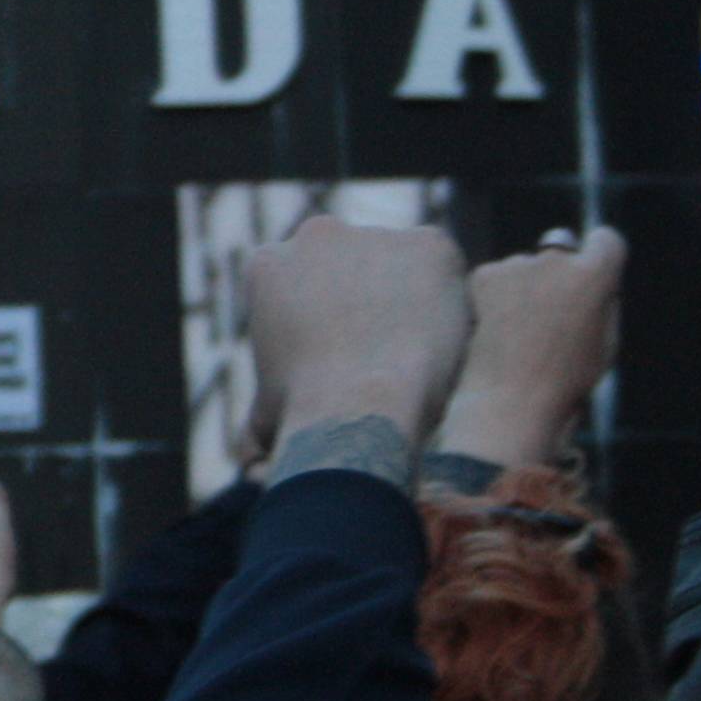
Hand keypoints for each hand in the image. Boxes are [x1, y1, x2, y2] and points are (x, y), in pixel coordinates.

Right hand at [245, 215, 470, 484]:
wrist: (361, 406)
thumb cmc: (305, 416)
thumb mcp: (266, 414)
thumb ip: (261, 418)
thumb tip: (251, 465)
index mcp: (268, 265)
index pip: (306, 284)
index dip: (331, 323)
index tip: (348, 358)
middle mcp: (315, 235)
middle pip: (352, 265)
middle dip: (368, 300)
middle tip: (386, 356)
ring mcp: (375, 236)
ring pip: (401, 267)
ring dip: (409, 298)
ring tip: (422, 354)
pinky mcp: (428, 246)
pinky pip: (445, 270)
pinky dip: (450, 299)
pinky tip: (445, 340)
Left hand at [434, 226, 626, 468]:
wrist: (514, 395)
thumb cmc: (568, 377)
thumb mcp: (606, 340)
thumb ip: (602, 300)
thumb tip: (593, 274)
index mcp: (595, 275)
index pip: (607, 240)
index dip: (602, 254)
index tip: (596, 266)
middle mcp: (556, 261)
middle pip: (562, 252)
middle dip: (559, 272)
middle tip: (552, 310)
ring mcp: (518, 264)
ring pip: (527, 267)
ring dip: (526, 285)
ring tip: (523, 329)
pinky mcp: (486, 273)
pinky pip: (498, 276)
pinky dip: (498, 293)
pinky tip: (500, 325)